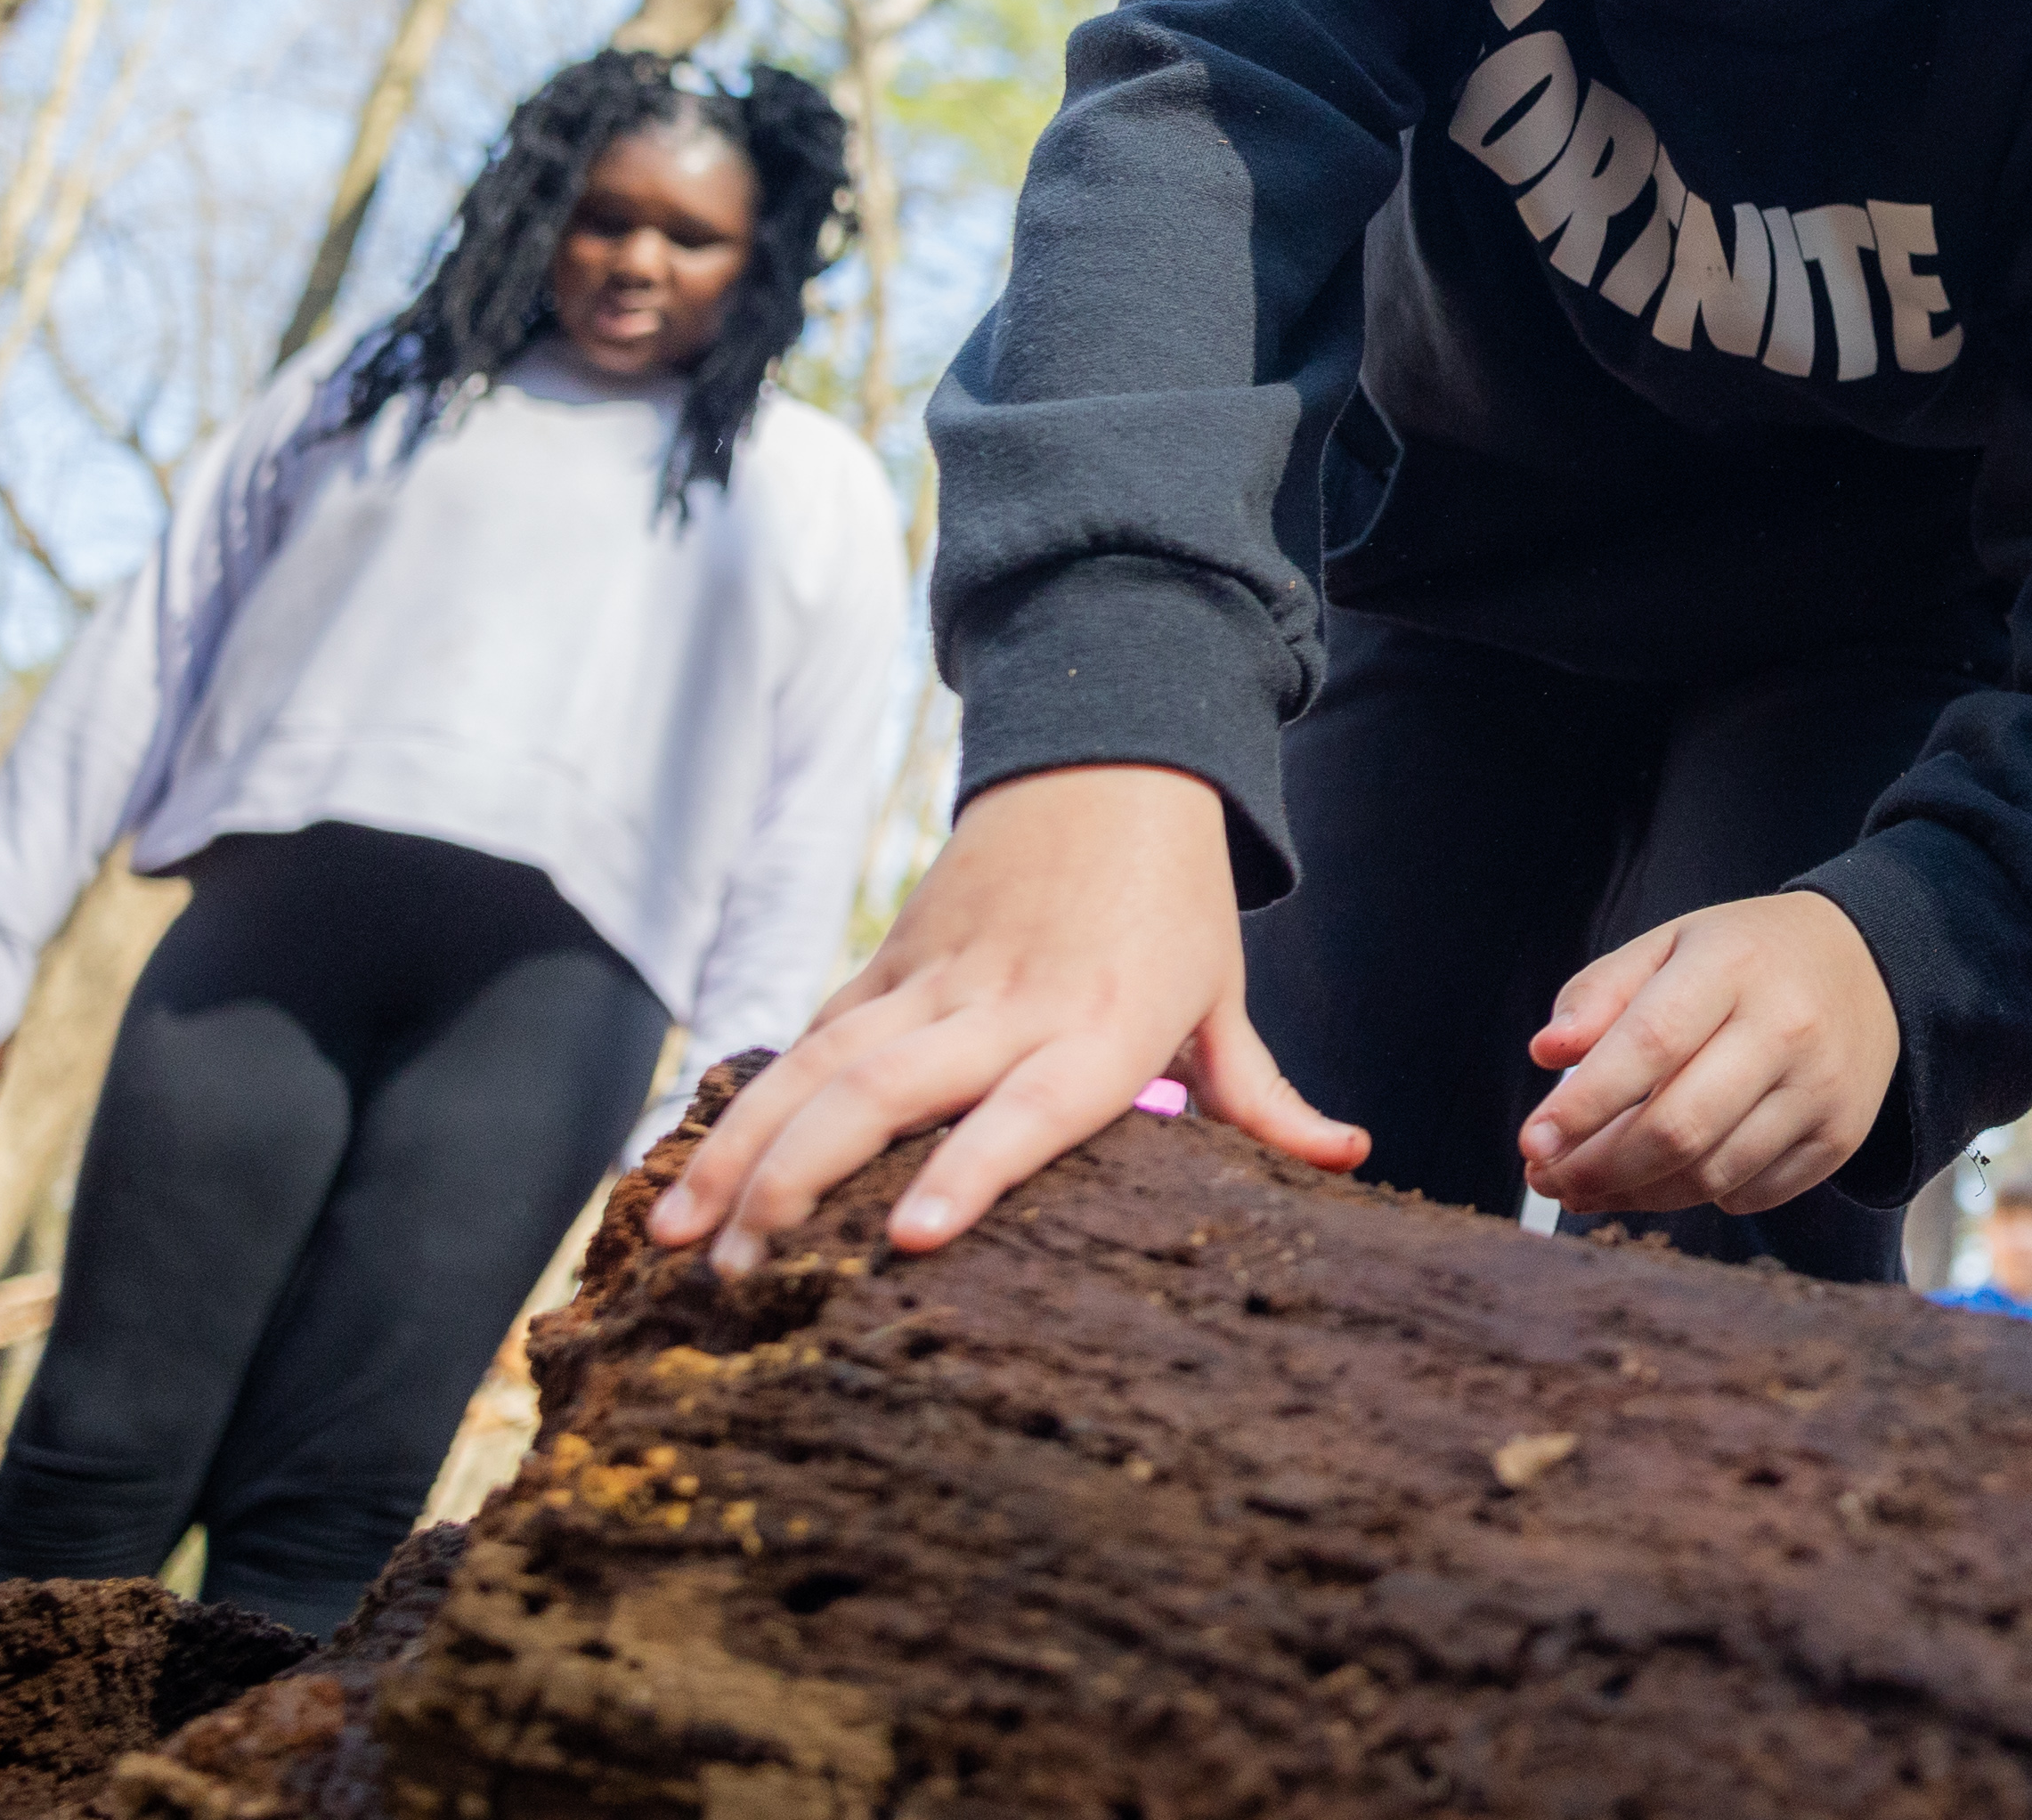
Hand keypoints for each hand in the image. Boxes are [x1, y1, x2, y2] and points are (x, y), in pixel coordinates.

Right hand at [650, 762, 1362, 1275]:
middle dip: (802, 1185)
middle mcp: (1006, 1005)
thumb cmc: (1175, 898)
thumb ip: (1266, 1099)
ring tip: (678, 1242)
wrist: (1111, 754)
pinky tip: (686, 1176)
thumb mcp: (1224, 995)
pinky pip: (806, 1037)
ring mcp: (931, 978)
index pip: (1032, 1110)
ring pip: (818, 1068)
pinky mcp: (888, 960)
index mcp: (1102, 1025)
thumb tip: (1353, 1158)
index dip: (973, 1172)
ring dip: (742, 1154)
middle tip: (741, 1277)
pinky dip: (744, 1104)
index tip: (908, 1239)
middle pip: (888, 1094)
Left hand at [1521, 893, 1897, 1217]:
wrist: (1869, 967)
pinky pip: (1751, 1194)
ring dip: (1637, 1194)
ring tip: (1591, 1184)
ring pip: (1712, 1175)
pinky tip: (1671, 1172)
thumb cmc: (1747, 958)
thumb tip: (1548, 1053)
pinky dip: (1698, 1195)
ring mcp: (1821, 1087)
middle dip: (1599, 1168)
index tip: (1532, 1142)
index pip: (1650, 1044)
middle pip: (1679, 1127)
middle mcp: (1788, 1027)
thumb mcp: (1670, 945)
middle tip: (1550, 1178)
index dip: (1585, 1104)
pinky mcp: (1841, 1136)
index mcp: (1734, 965)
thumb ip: (1600, 992)